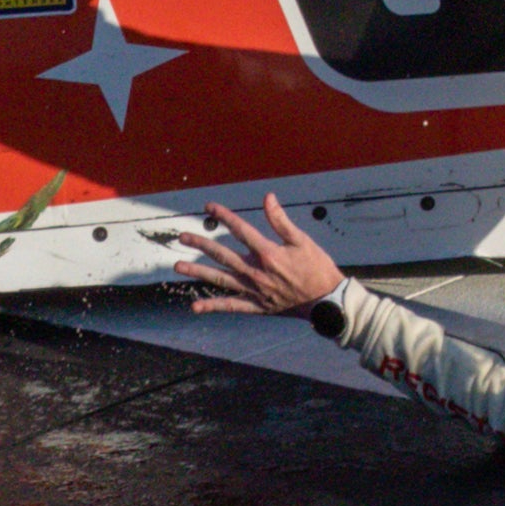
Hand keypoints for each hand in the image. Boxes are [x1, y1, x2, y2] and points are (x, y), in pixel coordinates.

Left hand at [173, 193, 342, 314]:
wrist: (326, 300)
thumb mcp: (302, 240)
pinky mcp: (256, 306)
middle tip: (182, 237)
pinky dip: (213, 306)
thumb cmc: (316, 268)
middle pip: (223, 255)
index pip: (240, 230)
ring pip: (221, 280)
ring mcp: (254, 290)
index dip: (224, 216)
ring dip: (198, 273)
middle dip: (201, 244)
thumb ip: (281, 220)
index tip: (209, 207)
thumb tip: (268, 198)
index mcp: (268, 253)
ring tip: (178, 267)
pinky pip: (231, 306)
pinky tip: (195, 306)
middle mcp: (256, 272)